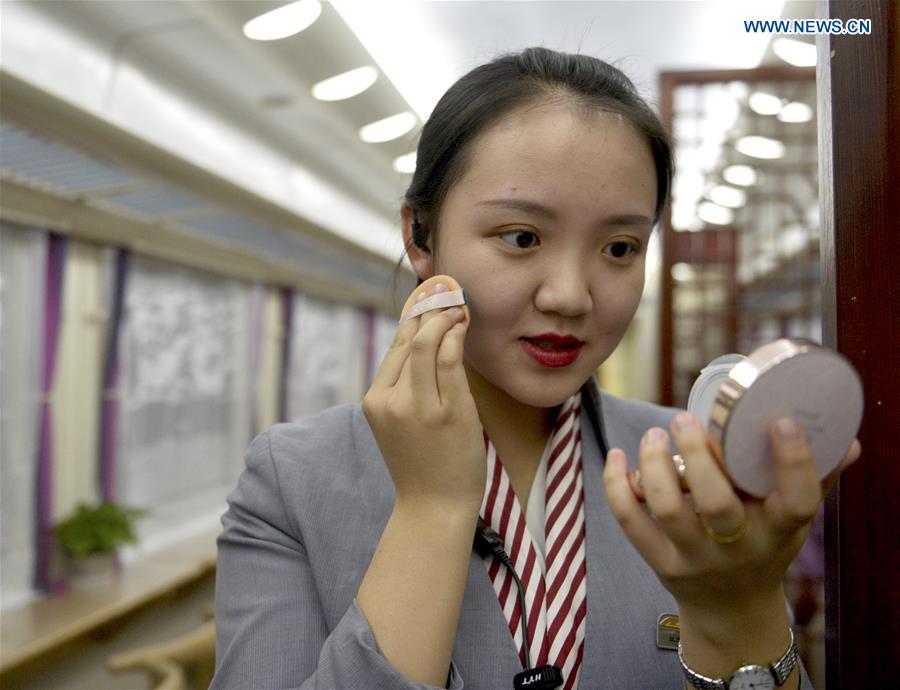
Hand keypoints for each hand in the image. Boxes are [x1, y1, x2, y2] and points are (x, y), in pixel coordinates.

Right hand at [362, 284, 484, 513]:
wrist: (434, 508)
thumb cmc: (424, 465)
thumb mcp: (402, 423)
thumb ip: (407, 387)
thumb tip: (424, 341)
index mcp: (375, 400)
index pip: (395, 346)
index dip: (414, 316)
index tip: (429, 294)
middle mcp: (391, 400)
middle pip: (407, 338)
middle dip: (428, 306)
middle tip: (446, 286)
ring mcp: (418, 407)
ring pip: (426, 343)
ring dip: (445, 316)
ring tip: (459, 304)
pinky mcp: (448, 413)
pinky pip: (450, 361)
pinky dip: (457, 336)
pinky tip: (465, 325)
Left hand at [603, 412, 860, 622]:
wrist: (732, 609)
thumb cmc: (764, 547)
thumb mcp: (794, 521)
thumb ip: (816, 479)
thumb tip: (846, 440)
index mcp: (779, 530)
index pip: (797, 500)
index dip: (792, 461)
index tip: (781, 421)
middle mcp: (737, 546)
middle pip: (716, 503)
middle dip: (698, 456)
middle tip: (684, 419)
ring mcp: (695, 556)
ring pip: (668, 510)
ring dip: (654, 466)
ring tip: (654, 435)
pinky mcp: (659, 561)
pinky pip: (630, 522)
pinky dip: (617, 486)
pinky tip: (618, 456)